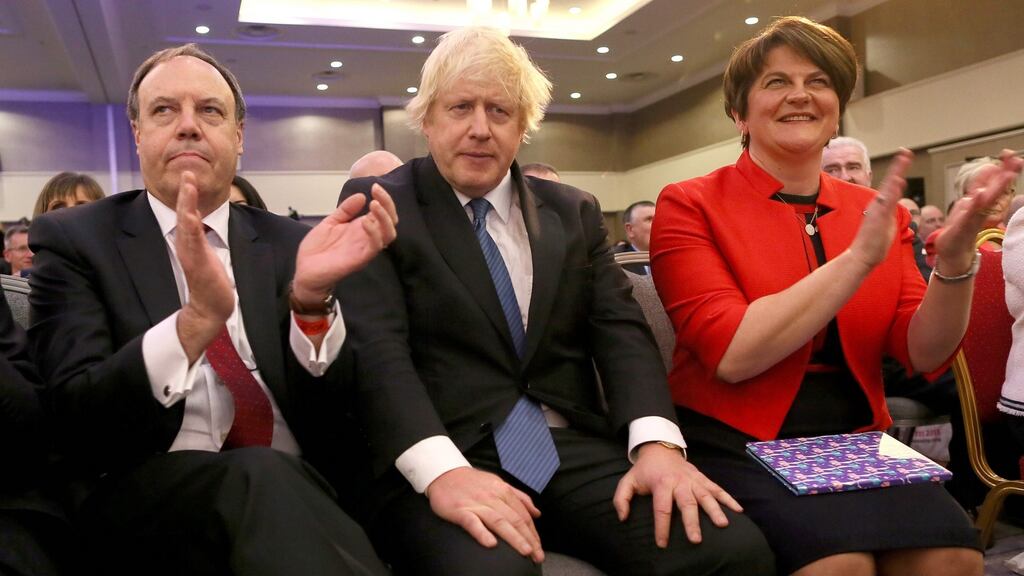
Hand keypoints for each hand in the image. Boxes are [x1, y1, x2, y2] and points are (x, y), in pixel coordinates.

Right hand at [175, 171, 233, 361]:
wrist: (212, 306)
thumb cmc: (211, 280)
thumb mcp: (208, 253)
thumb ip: (204, 238)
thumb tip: (205, 224)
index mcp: (191, 240)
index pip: (187, 211)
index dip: (187, 193)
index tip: (189, 174)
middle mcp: (187, 244)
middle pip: (183, 212)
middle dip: (185, 192)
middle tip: (186, 172)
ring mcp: (191, 253)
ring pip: (186, 223)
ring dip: (187, 203)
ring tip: (188, 185)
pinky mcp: (196, 263)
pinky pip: (192, 242)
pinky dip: (190, 228)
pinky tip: (190, 216)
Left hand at [292, 183, 397, 305]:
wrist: (304, 271)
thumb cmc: (317, 249)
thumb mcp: (331, 222)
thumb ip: (346, 210)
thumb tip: (361, 195)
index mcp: (362, 228)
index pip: (383, 213)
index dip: (384, 199)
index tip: (375, 186)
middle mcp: (367, 238)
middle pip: (390, 222)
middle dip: (388, 205)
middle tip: (377, 192)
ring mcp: (365, 249)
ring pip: (388, 234)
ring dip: (384, 218)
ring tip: (374, 205)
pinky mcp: (360, 259)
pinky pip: (374, 246)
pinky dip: (374, 233)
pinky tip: (365, 221)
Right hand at [425, 467, 543, 562]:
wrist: (444, 473)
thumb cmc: (472, 482)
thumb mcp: (498, 483)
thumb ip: (519, 498)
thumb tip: (537, 513)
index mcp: (503, 490)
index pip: (523, 514)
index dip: (533, 532)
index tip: (539, 548)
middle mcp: (492, 496)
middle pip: (515, 519)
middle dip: (529, 538)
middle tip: (537, 555)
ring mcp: (476, 503)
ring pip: (499, 521)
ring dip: (514, 537)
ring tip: (525, 551)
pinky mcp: (460, 510)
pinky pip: (472, 522)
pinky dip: (482, 533)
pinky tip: (491, 544)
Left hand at [613, 442, 740, 545]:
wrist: (659, 447)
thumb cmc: (644, 470)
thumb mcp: (628, 481)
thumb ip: (621, 499)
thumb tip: (623, 517)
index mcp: (661, 484)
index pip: (661, 508)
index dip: (662, 527)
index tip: (662, 543)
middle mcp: (679, 482)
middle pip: (687, 503)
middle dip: (691, 521)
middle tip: (696, 539)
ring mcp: (693, 480)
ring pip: (706, 495)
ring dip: (715, 510)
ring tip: (723, 524)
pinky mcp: (702, 478)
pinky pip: (717, 488)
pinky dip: (728, 498)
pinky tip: (738, 510)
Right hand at [848, 148, 913, 270]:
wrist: (862, 257)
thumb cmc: (874, 246)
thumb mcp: (885, 225)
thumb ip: (889, 214)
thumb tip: (891, 209)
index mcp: (882, 206)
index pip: (892, 186)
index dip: (898, 172)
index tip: (905, 158)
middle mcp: (879, 205)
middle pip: (890, 182)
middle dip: (899, 166)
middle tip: (906, 152)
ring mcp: (878, 210)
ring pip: (889, 189)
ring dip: (896, 173)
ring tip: (904, 159)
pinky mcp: (879, 218)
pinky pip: (887, 203)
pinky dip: (893, 191)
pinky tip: (899, 181)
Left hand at [935, 149, 1023, 271]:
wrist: (953, 251)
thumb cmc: (962, 226)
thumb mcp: (970, 202)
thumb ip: (980, 186)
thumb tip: (990, 168)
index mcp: (984, 202)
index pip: (996, 183)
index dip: (1004, 169)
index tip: (1011, 154)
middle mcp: (983, 210)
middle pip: (997, 190)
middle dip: (1007, 175)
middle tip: (1017, 161)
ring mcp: (974, 218)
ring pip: (987, 201)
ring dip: (997, 188)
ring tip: (1006, 175)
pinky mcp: (963, 228)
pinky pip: (970, 215)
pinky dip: (974, 206)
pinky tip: (978, 195)